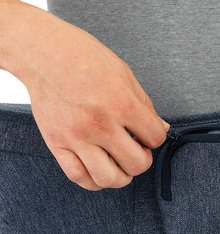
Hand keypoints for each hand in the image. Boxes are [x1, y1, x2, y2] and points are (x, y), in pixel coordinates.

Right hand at [6, 1, 169, 190]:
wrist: (43, 53)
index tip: (147, 133)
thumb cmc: (85, 58)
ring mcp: (76, 137)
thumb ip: (146, 106)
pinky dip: (94, 180)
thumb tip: (162, 128)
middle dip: (143, 159)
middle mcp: (100, 124)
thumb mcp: (125, 75)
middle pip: (136, 164)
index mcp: (121, 104)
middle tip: (136, 149)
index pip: (155, 138)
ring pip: (109, 178)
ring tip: (120, 163)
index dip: (156, 138)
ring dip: (122, 176)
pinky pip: (79, 177)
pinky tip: (100, 170)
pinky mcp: (56, 144)